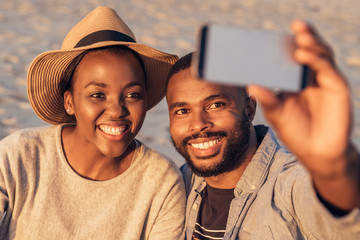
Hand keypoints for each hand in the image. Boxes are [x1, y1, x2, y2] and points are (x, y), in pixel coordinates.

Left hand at [247, 20, 359, 208]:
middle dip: (303, 36)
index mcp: (294, 80)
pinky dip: (317, 60)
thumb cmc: (296, 132)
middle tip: (295, 24)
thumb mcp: (277, 115)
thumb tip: (251, 85)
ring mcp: (324, 81)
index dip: (285, 45)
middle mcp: (310, 76)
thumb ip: (267, 100)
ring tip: (300, 35)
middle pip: (309, 50)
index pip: (291, 57)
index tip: (273, 35)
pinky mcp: (337, 88)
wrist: (317, 153)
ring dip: (312, 43)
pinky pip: (328, 70)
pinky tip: (304, 55)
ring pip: (321, 55)